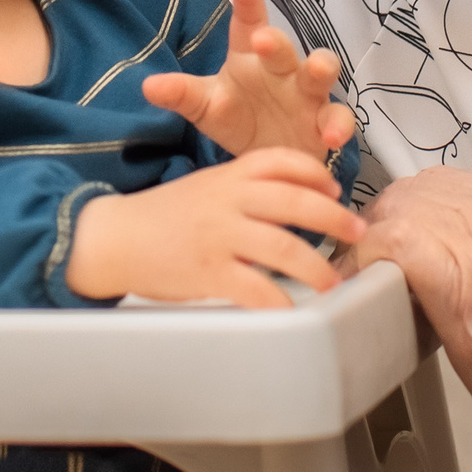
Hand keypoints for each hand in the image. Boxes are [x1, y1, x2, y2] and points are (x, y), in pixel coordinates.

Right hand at [66, 149, 367, 309]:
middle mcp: (229, 200)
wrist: (115, 237)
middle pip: (296, 202)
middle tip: (355, 232)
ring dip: (316, 267)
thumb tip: (296, 202)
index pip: (283, 162)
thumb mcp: (208, 187)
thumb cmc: (165, 215)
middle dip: (334, 218)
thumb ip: (246, 189)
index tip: (335, 189)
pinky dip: (279, 302)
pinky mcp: (208, 272)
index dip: (317, 173)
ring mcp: (219, 236)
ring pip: (284, 248)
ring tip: (331, 280)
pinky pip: (255, 288)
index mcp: (230, 176)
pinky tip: (292, 310)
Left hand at [141, 0, 356, 159]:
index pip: (248, 24)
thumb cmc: (239, 119)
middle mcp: (282, 70)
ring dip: (322, 70)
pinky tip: (330, 138)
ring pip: (321, 73)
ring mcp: (307, 94)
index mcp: (250, 59)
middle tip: (264, 39)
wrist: (268, 158)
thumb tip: (148, 86)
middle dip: (277, 42)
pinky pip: (338, 119)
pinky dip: (338, 127)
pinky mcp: (325, 123)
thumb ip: (182, 94)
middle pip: (284, 48)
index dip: (247, 2)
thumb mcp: (206, 108)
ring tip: (318, 71)